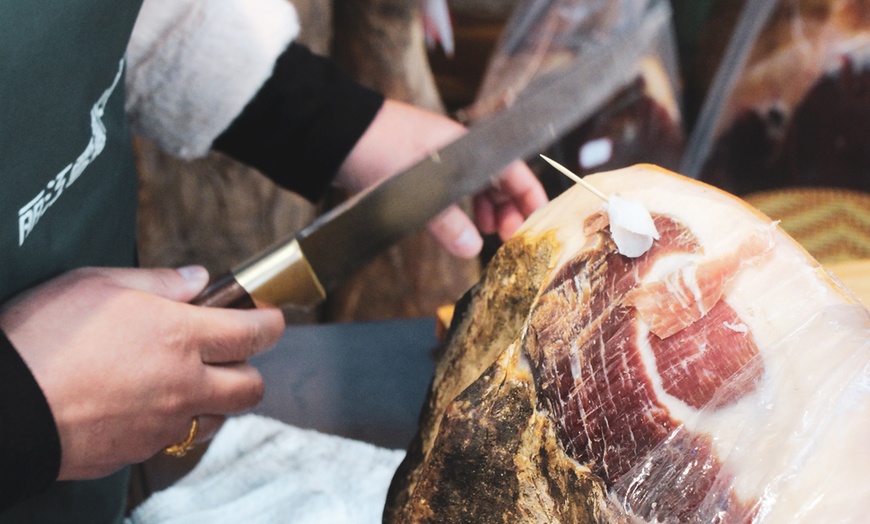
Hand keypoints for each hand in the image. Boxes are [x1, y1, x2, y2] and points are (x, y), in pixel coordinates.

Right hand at [0, 266, 283, 480]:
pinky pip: (173, 437)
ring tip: (187, 380)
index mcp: (180, 336)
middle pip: (251, 387)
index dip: (271, 322)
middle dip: (251, 369)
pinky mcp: (139, 451)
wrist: (3, 405)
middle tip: (232, 353)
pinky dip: (171, 421)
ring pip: (217, 418)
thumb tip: (196, 279)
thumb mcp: (97, 284)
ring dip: (215, 400)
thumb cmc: (41, 339)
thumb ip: (158, 282)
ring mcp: (163, 423)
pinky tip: (145, 403)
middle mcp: (183, 384)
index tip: (270, 317)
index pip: (254, 332)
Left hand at [337, 99, 547, 257]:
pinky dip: (461, 211)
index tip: (537, 223)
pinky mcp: (419, 174)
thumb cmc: (377, 146)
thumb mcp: (417, 189)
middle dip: (509, 210)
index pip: (514, 169)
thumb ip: (447, 221)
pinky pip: (452, 194)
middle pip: (499, 181)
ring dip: (485, 212)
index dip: (529, 196)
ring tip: (485, 235)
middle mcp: (458, 152)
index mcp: (467, 146)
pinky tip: (459, 227)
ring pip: (476, 189)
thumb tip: (473, 248)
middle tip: (508, 238)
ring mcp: (439, 162)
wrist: (334, 132)